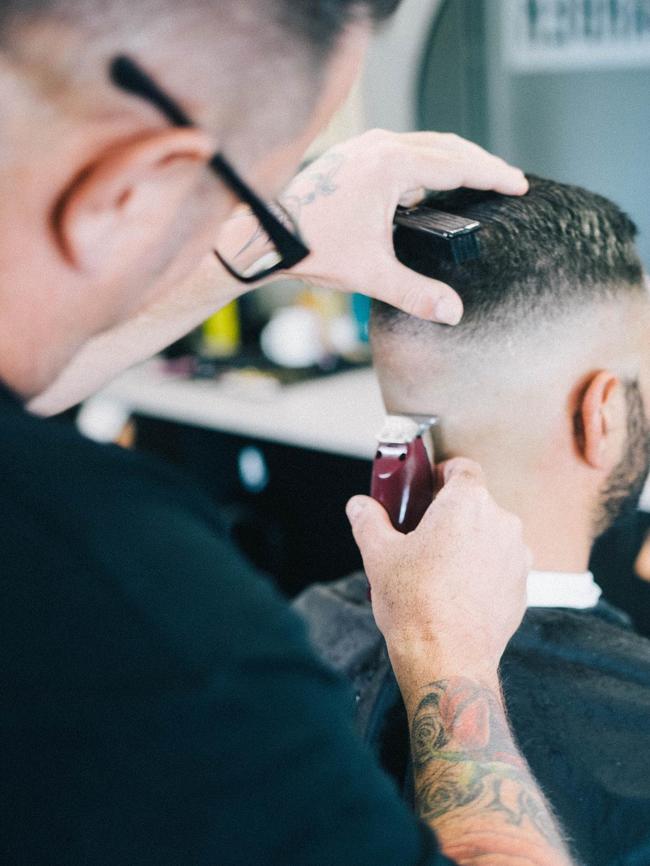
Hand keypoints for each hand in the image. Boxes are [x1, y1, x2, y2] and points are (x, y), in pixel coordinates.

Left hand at [281, 130, 527, 323]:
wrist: (262, 235)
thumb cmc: (310, 246)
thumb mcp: (369, 274)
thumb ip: (415, 293)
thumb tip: (453, 312)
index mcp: (390, 166)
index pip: (457, 164)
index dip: (492, 174)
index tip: (517, 183)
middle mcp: (378, 146)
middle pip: (445, 146)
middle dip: (479, 163)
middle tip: (506, 179)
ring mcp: (363, 145)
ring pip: (423, 144)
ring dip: (452, 160)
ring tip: (475, 178)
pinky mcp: (352, 154)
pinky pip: (402, 150)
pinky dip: (426, 162)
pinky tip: (429, 185)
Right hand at [346, 458, 530, 681]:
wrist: (447, 657)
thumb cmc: (415, 602)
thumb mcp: (378, 554)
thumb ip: (369, 520)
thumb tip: (360, 505)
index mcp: (466, 502)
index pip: (463, 468)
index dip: (444, 474)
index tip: (428, 488)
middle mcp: (500, 521)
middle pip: (475, 503)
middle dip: (451, 515)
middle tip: (422, 535)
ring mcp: (516, 554)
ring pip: (489, 535)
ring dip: (469, 543)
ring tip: (438, 569)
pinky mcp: (522, 585)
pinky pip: (500, 565)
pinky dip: (482, 570)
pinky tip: (456, 592)